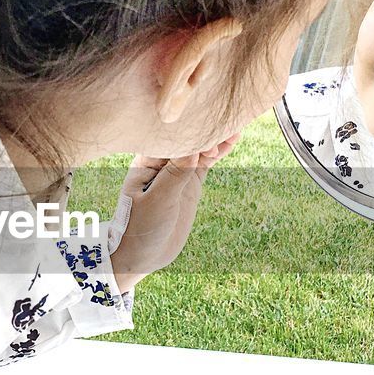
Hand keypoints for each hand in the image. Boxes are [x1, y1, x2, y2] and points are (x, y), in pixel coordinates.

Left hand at [109, 133, 240, 290]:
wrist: (141, 255)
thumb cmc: (139, 228)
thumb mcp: (157, 203)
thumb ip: (174, 177)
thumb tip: (191, 149)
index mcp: (146, 162)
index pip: (169, 138)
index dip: (188, 130)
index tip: (205, 124)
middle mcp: (162, 162)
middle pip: (185, 139)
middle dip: (203, 128)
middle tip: (224, 120)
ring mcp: (178, 172)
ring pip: (199, 149)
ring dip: (214, 137)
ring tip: (234, 122)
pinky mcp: (190, 183)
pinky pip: (206, 163)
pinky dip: (218, 153)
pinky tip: (231, 139)